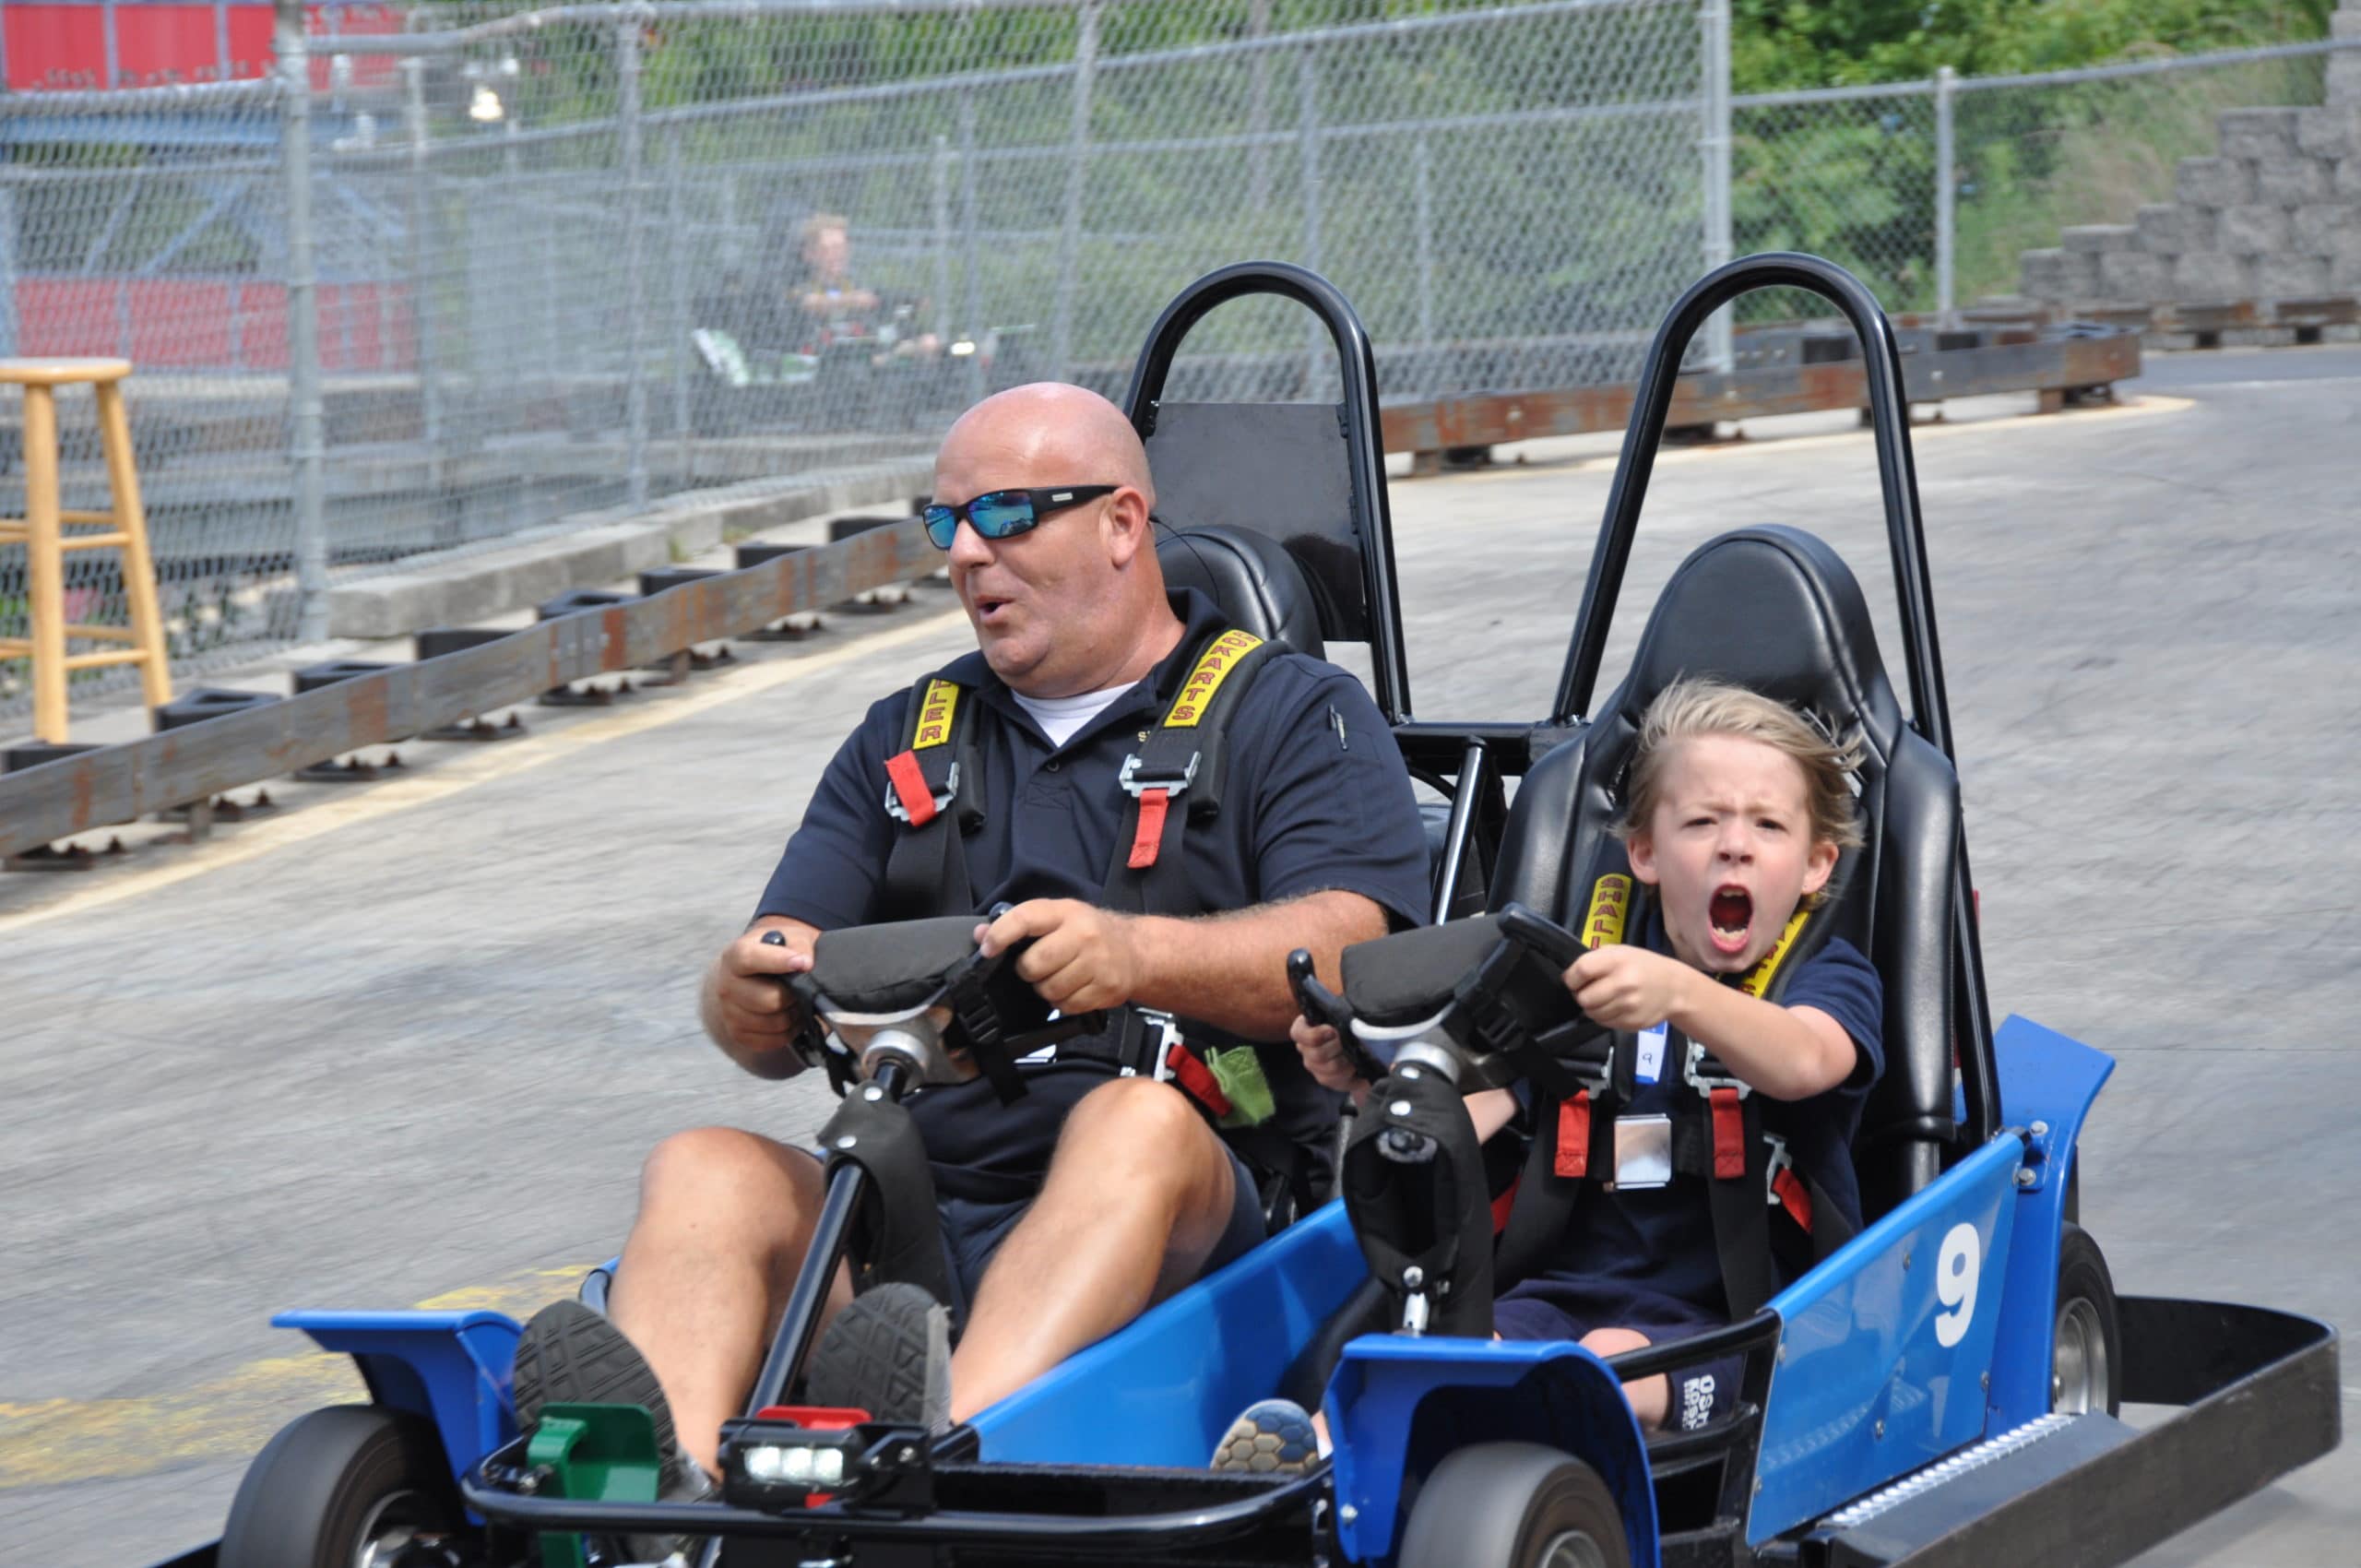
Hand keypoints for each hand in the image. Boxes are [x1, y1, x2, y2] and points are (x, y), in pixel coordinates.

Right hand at [707, 919, 815, 1060]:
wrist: (760, 973)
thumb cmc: (778, 953)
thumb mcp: (789, 938)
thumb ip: (798, 946)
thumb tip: (806, 964)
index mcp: (734, 957)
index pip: (749, 959)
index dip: (778, 961)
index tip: (804, 963)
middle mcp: (726, 987)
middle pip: (769, 1000)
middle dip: (794, 995)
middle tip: (803, 988)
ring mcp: (729, 1014)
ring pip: (775, 1023)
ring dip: (795, 1014)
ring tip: (798, 1001)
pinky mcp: (739, 1035)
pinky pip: (774, 1040)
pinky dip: (790, 1031)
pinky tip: (791, 1015)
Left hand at [977, 899, 1140, 1014]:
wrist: (1136, 951)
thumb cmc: (1089, 931)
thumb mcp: (1058, 917)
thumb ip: (1020, 924)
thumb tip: (981, 934)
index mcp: (1065, 912)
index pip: (1026, 919)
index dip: (1001, 935)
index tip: (988, 948)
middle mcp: (1083, 935)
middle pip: (1035, 963)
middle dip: (1027, 971)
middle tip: (1036, 967)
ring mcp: (1097, 964)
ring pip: (1049, 989)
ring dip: (1045, 989)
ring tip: (1057, 978)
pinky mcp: (1106, 989)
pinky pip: (1067, 1006)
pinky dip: (1063, 1002)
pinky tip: (1072, 989)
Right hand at [1291, 1014, 1369, 1104]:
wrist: (1360, 1044)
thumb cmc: (1347, 1024)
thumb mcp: (1341, 1014)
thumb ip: (1337, 1012)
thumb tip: (1342, 1011)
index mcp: (1304, 1030)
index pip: (1298, 1033)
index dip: (1314, 1034)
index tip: (1331, 1030)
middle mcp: (1306, 1050)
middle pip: (1316, 1054)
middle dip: (1338, 1047)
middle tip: (1351, 1040)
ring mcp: (1315, 1067)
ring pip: (1329, 1068)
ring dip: (1346, 1059)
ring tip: (1356, 1052)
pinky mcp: (1327, 1080)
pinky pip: (1337, 1080)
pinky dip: (1350, 1072)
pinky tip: (1357, 1065)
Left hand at [1564, 944, 1695, 1032]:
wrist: (1674, 988)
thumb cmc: (1643, 966)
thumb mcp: (1621, 951)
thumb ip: (1596, 959)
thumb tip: (1571, 976)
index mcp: (1618, 961)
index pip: (1581, 971)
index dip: (1571, 978)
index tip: (1573, 979)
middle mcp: (1623, 984)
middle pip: (1583, 998)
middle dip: (1581, 995)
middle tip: (1589, 990)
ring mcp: (1628, 1006)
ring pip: (1592, 1013)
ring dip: (1592, 1007)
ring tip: (1603, 998)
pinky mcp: (1631, 1023)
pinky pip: (1604, 1023)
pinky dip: (1604, 1016)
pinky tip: (1615, 1006)